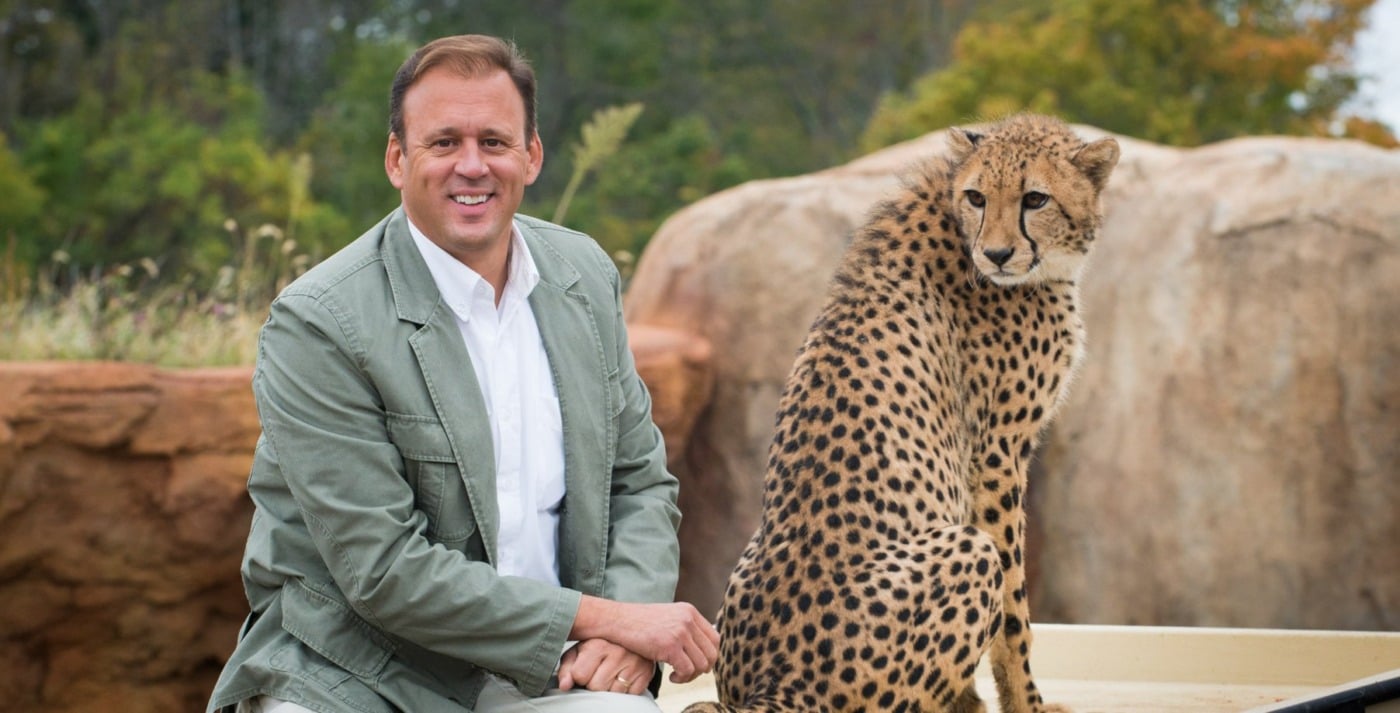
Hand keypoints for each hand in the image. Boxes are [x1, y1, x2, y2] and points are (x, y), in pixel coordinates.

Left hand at [556, 639, 653, 694]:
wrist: (631, 633)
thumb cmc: (600, 645)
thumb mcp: (579, 651)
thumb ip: (567, 668)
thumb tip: (564, 686)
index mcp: (598, 644)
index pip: (579, 676)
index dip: (580, 676)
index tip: (586, 668)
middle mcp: (618, 652)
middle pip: (596, 687)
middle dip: (595, 683)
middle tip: (600, 670)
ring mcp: (635, 663)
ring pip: (613, 694)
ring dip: (610, 687)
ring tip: (612, 672)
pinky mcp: (647, 673)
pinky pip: (630, 695)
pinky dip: (625, 689)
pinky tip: (624, 676)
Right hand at [570, 596, 719, 683]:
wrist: (617, 620)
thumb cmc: (638, 623)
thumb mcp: (667, 617)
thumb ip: (684, 627)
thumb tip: (701, 649)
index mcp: (690, 611)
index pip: (715, 638)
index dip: (709, 655)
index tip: (696, 663)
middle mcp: (688, 620)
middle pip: (712, 652)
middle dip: (702, 668)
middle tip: (687, 673)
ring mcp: (680, 632)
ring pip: (702, 664)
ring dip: (691, 676)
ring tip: (678, 676)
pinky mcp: (670, 646)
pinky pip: (687, 670)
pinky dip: (682, 678)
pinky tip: (671, 678)